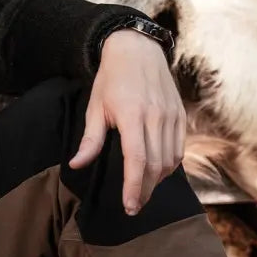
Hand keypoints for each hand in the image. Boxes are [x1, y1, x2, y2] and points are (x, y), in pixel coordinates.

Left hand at [67, 29, 184, 214]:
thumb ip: (90, 139)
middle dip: (145, 190)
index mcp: (132, 115)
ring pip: (170, 160)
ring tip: (143, 192)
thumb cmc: (112, 79)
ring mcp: (171, 116)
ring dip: (157, 181)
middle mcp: (156, 116)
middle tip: (134, 206)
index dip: (134, 186)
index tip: (129, 206)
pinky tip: (156, 172)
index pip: (136, 159)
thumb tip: (76, 165)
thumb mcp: (95, 107)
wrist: (138, 50)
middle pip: (155, 165)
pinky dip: (169, 166)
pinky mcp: (180, 116)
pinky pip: (178, 149)